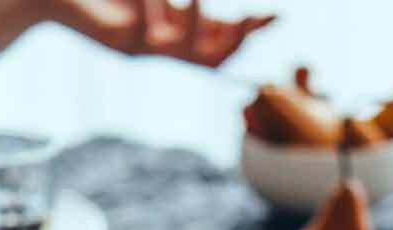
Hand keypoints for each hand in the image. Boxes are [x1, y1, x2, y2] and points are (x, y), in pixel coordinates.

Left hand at [53, 0, 275, 66]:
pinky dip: (152, 5)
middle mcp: (162, 49)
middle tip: (246, 18)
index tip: (274, 15)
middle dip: (232, 41)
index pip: (222, 45)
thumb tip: (261, 14)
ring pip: (180, 49)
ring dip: (193, 18)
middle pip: (209, 61)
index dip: (247, 33)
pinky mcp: (118, 45)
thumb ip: (197, 6)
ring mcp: (141, 50)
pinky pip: (146, 29)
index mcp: (174, 35)